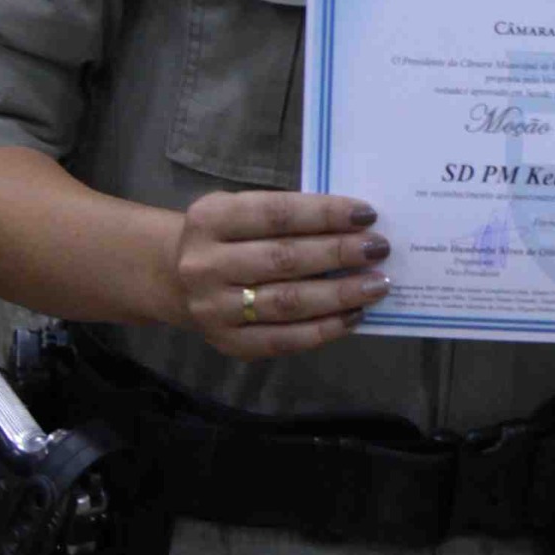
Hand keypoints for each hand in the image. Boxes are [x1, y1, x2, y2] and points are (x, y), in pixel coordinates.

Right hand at [172, 189, 388, 358]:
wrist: (175, 278)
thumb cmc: (227, 237)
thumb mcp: (240, 211)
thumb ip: (286, 216)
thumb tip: (353, 226)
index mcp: (209, 218)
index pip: (277, 214)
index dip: (324, 213)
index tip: (367, 213)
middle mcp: (205, 264)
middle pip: (284, 259)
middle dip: (339, 253)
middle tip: (379, 249)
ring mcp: (214, 308)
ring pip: (287, 302)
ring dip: (339, 294)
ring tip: (376, 285)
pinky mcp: (228, 343)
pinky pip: (284, 339)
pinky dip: (323, 329)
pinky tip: (353, 316)